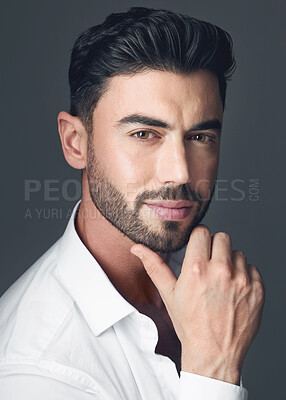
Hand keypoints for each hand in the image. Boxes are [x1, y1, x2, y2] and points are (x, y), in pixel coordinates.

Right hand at [130, 225, 264, 384]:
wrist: (214, 353)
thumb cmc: (190, 325)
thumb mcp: (169, 294)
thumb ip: (154, 266)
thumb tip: (137, 249)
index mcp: (197, 269)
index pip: (202, 232)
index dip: (198, 239)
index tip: (198, 248)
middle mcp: (221, 271)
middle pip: (223, 237)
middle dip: (214, 247)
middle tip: (210, 264)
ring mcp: (242, 281)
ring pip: (238, 253)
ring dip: (230, 262)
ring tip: (221, 281)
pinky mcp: (257, 290)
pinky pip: (252, 269)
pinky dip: (245, 276)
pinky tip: (234, 290)